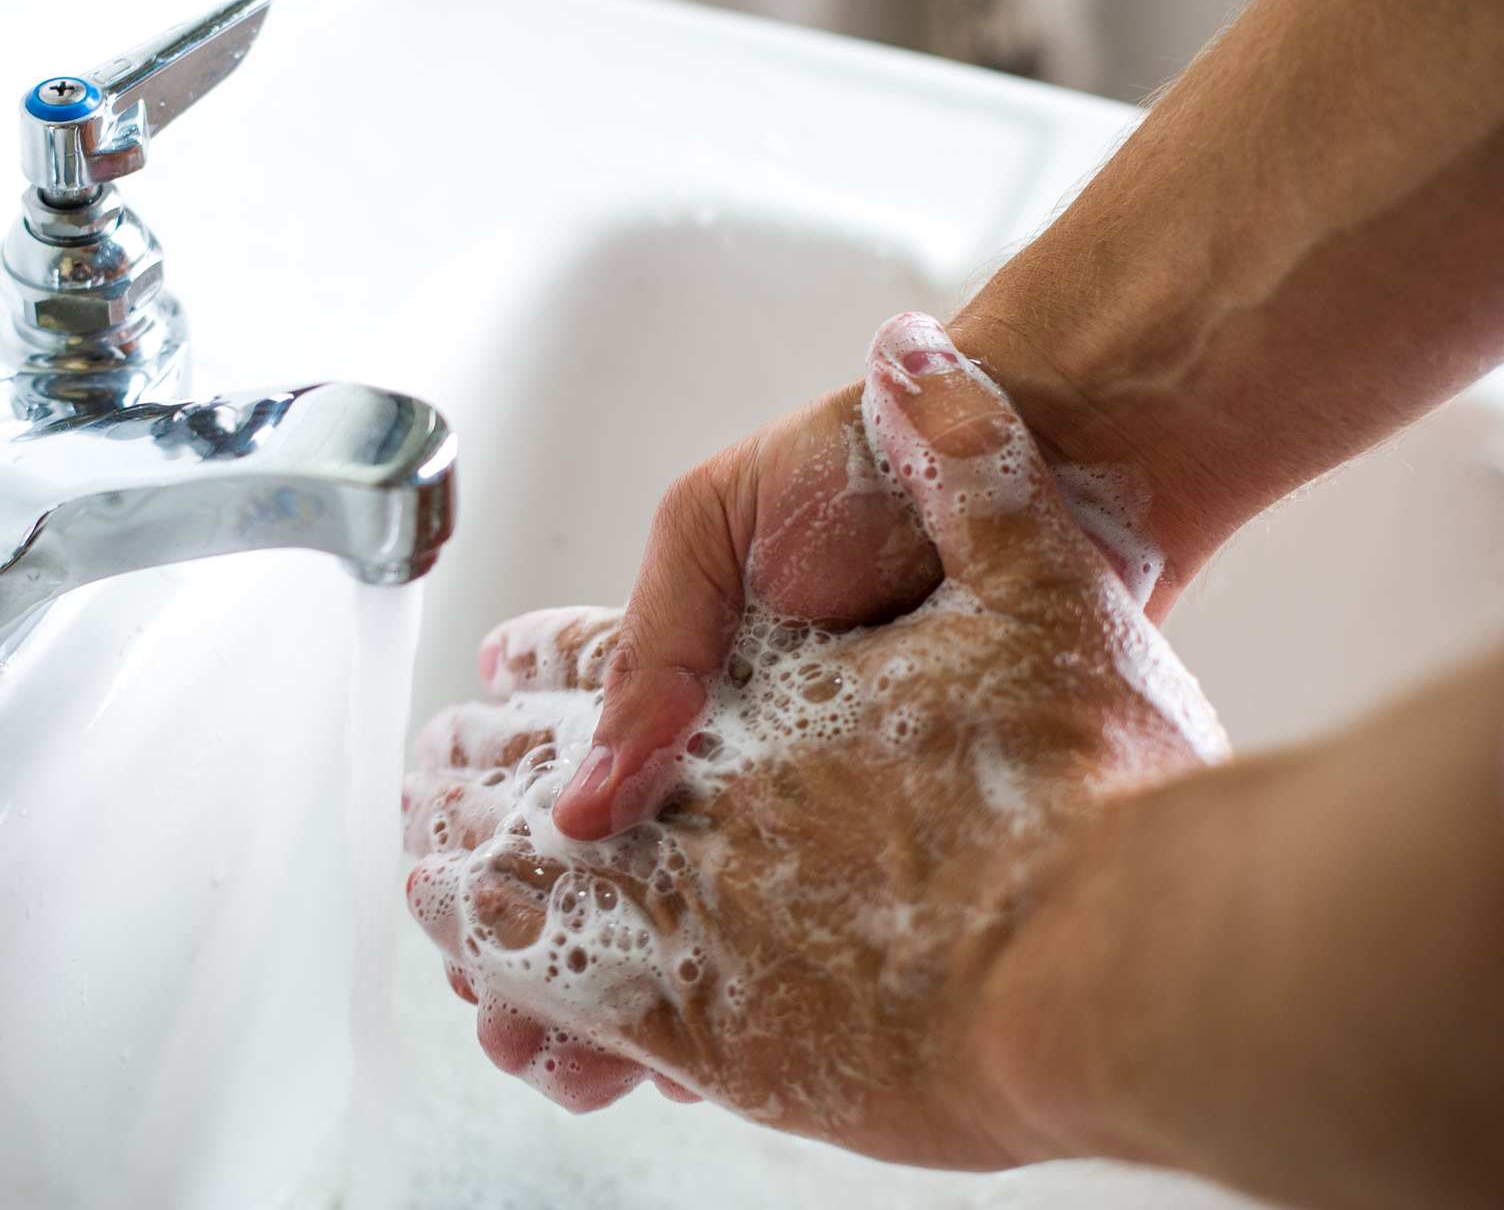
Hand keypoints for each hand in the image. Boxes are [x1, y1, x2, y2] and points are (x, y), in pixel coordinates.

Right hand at [403, 316, 1228, 1165]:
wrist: (1063, 458)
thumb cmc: (881, 465)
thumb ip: (652, 645)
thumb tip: (586, 797)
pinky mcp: (902, 825)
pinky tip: (693, 1042)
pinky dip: (748, 987)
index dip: (502, 830)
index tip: (447, 887)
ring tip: (565, 1051)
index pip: (568, 764)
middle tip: (489, 998)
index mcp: (683, 659)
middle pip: (627, 861)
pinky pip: (813, 930)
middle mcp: (744, 732)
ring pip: (710, 913)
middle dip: (549, 934)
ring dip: (632, 981)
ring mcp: (824, 785)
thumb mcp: (718, 523)